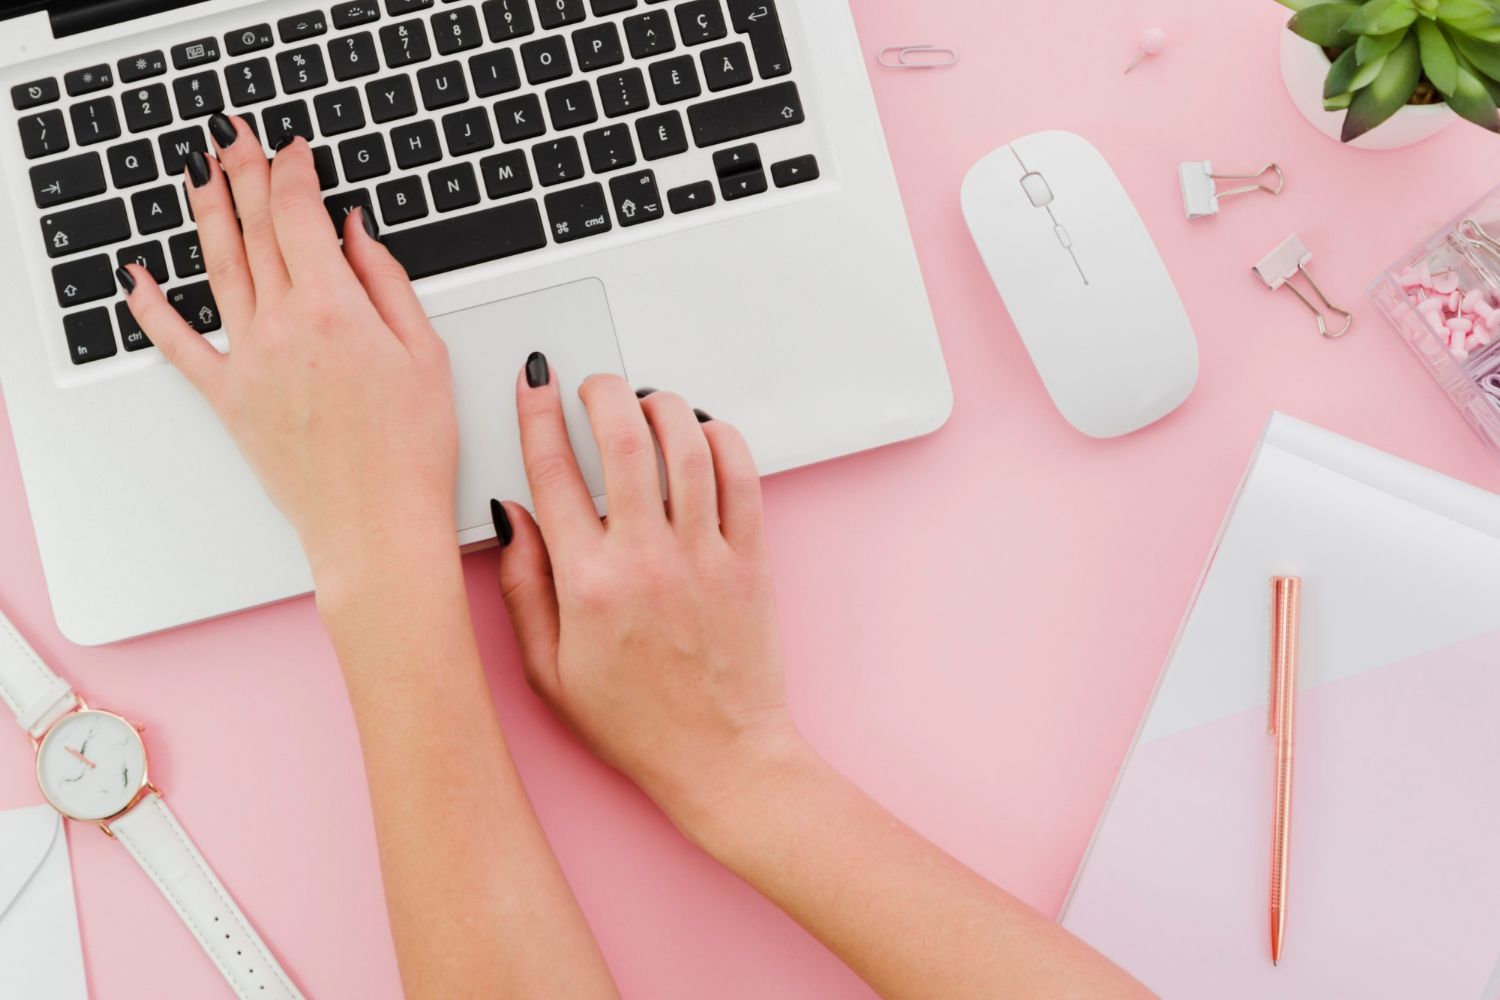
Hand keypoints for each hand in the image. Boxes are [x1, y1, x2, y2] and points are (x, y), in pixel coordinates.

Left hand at [118, 118, 457, 586]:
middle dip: (244, 172)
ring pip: (217, 268)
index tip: (293, 148)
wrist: (376, 526)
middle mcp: (282, 326)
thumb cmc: (412, 452)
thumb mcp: (426, 354)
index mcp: (336, 309)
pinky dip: (152, 307)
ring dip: (206, 212)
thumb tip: (356, 231)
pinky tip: (136, 277)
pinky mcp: (229, 398)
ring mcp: (248, 361)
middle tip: (233, 136)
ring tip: (197, 173)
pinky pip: (178, 344)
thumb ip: (388, 282)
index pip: (299, 214)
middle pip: (254, 229)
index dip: (293, 170)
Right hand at [496, 364, 801, 830]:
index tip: (535, 382)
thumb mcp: (547, 671)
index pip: (552, 472)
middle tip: (593, 384)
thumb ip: (522, 589)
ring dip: (663, 405)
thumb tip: (511, 518)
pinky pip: (742, 476)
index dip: (536, 413)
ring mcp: (704, 557)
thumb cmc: (635, 723)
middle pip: (622, 438)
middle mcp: (646, 561)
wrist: (720, 758)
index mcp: (588, 587)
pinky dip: (722, 439)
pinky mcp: (750, 561)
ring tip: (647, 401)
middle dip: (602, 391)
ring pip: (687, 445)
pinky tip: (702, 433)